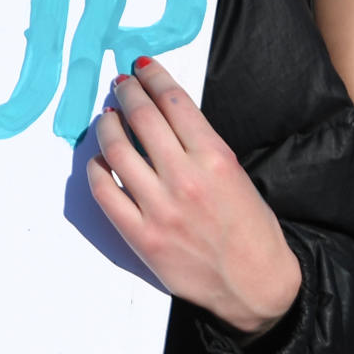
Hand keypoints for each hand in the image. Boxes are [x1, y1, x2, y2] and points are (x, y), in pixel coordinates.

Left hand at [87, 57, 301, 336]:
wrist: (256, 285)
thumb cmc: (250, 229)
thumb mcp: (235, 174)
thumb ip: (200, 145)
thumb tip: (162, 114)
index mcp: (216, 159)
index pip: (174, 102)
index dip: (154, 78)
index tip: (142, 67)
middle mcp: (185, 179)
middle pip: (142, 119)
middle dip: (127, 93)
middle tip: (120, 85)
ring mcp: (159, 209)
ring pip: (116, 150)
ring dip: (107, 126)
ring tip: (108, 117)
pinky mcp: (140, 236)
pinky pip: (104, 191)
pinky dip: (97, 168)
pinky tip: (100, 160)